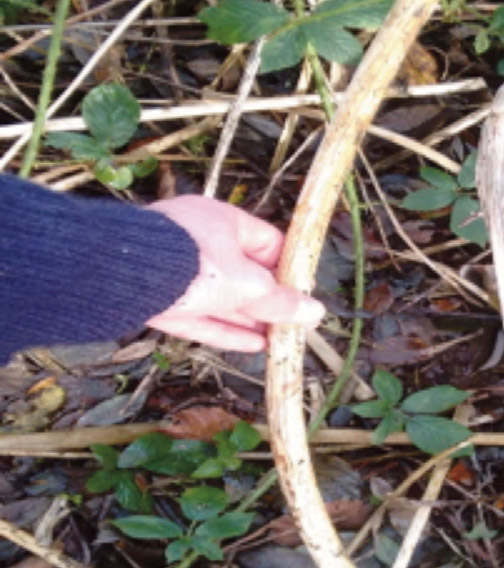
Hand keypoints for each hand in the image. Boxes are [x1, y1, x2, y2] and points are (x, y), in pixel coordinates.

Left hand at [145, 196, 323, 351]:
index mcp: (223, 221)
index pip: (266, 241)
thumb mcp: (249, 286)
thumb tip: (314, 313)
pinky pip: (201, 316)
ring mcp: (178, 272)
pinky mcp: (162, 300)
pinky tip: (252, 346)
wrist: (125, 278)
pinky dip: (226, 330)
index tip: (303, 292)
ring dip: (249, 320)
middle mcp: (200, 242)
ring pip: (222, 298)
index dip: (287, 268)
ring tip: (276, 339)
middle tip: (292, 323)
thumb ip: (280, 301)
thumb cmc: (196, 266)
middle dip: (268, 301)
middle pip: (244, 274)